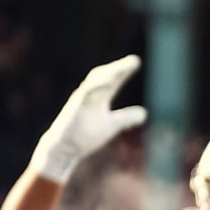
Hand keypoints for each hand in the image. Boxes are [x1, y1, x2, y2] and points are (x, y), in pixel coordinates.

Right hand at [32, 57, 145, 183]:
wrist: (65, 148)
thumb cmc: (86, 135)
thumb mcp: (112, 125)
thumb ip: (127, 117)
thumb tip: (144, 112)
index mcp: (98, 97)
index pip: (112, 81)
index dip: (123, 71)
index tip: (136, 61)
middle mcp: (89, 95)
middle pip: (103, 77)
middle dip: (118, 68)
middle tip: (134, 61)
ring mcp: (81, 101)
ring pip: (94, 84)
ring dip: (108, 75)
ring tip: (123, 68)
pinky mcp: (75, 109)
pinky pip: (85, 96)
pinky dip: (96, 88)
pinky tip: (107, 83)